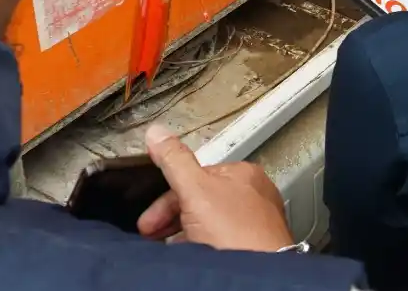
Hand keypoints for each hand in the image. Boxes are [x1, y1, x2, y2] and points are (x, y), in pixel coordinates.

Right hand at [138, 124, 294, 251]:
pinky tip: (196, 256)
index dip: (167, 199)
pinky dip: (205, 247)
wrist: (257, 273)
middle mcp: (254, 195)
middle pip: (201, 202)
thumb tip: (158, 134)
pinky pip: (222, 242)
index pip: (195, 178)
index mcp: (242, 173)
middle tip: (154, 234)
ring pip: (211, 224)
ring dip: (186, 234)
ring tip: (174, 249)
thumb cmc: (236, 233)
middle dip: (173, 219)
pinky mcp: (255, 246)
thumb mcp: (196, 190)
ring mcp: (257, 222)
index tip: (150, 219)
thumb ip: (175, 161)